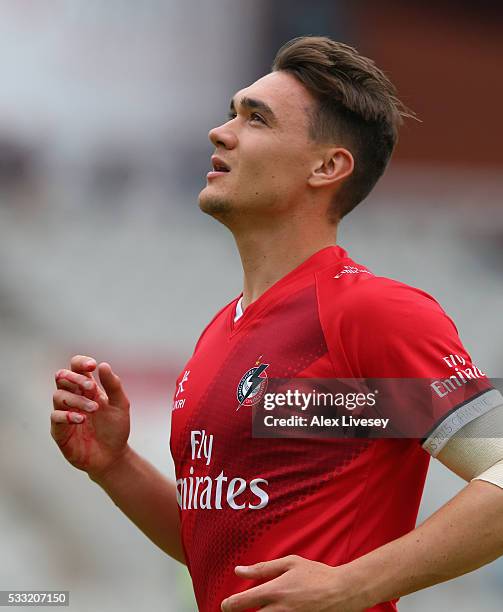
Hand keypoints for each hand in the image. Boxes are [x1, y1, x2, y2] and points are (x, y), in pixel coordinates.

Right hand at [51, 354, 130, 479]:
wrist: (113, 456)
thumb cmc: (115, 429)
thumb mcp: (120, 405)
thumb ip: (114, 386)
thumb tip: (103, 365)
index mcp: (87, 388)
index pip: (76, 367)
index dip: (80, 363)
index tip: (92, 366)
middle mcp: (73, 397)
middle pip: (62, 377)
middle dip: (75, 378)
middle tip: (90, 387)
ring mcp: (64, 413)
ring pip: (59, 396)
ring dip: (77, 399)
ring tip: (94, 409)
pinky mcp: (59, 430)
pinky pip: (55, 417)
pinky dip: (67, 415)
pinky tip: (81, 419)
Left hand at [221, 555, 367, 611]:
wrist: (342, 592)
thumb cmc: (315, 574)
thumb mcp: (289, 563)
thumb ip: (262, 568)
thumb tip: (239, 570)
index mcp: (275, 591)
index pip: (242, 603)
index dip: (229, 605)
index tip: (224, 605)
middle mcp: (279, 610)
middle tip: (234, 610)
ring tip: (258, 608)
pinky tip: (271, 611)